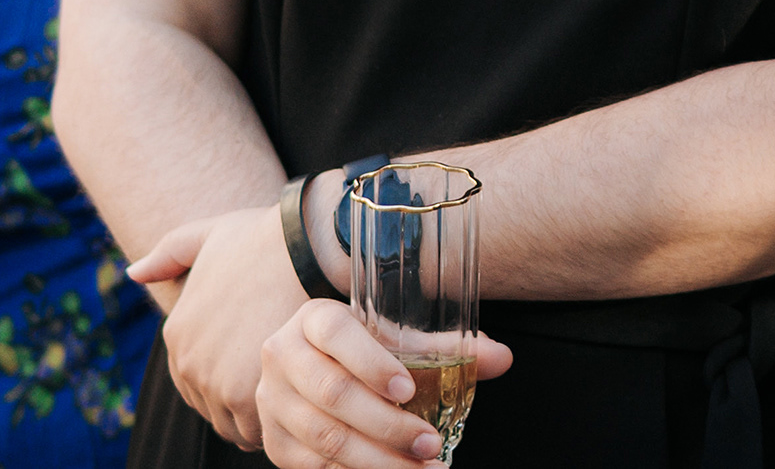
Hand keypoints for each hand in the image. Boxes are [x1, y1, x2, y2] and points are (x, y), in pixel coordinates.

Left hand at [130, 198, 302, 448]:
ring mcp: (211, 382)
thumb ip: (168, 254)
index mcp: (177, 333)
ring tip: (290, 399)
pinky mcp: (241, 396)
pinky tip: (297, 405)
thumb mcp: (205, 234)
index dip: (227, 379)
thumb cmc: (263, 238)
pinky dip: (274, 425)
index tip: (256, 370)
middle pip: (213, 406)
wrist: (303, 247)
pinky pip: (255, 431)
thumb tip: (132, 272)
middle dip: (242, 402)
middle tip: (277, 387)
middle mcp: (187, 362)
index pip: (194, 380)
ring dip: (258, 418)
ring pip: (234, 424)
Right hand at [258, 300, 509, 467]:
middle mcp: (284, 357)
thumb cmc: (358, 349)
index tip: (408, 390)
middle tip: (431, 445)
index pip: (339, 336)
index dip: (373, 364)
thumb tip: (502, 359)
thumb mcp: (393, 339)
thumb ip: (443, 348)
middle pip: (334, 395)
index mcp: (314, 320)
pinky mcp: (275, 443)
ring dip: (377, 461)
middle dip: (388, 426)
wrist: (303, 370)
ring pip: (325, 438)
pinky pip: (314, 467)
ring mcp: (273, 403)